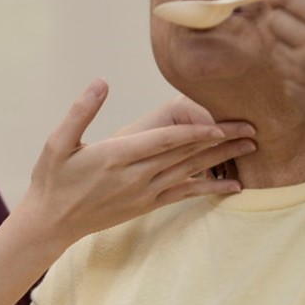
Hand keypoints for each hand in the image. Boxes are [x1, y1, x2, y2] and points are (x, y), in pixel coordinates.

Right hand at [17, 80, 253, 247]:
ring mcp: (145, 192)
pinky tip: (234, 187)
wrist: (51, 221)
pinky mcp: (148, 204)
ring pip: (191, 172)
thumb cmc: (53, 178)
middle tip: (253, 126)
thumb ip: (80, 112)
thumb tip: (100, 82)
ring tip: (251, 147)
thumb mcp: (57, 142)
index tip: (222, 122)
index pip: (164, 141)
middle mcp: (136, 176)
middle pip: (186, 154)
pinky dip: (211, 189)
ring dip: (223, 159)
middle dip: (221, 140)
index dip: (195, 131)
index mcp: (116, 156)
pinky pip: (185, 194)